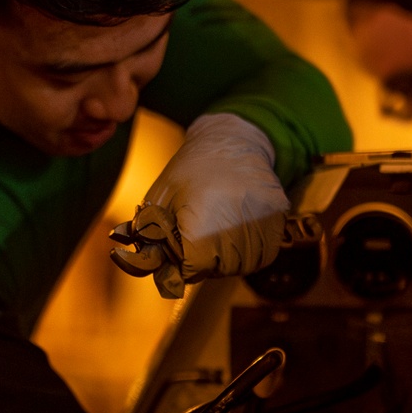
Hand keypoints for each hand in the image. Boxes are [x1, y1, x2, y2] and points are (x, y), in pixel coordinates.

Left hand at [136, 114, 288, 298]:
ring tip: (216, 228)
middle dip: (201, 260)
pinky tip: (236, 231)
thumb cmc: (189, 171)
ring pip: (241, 267)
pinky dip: (248, 252)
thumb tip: (131, 263)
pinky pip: (263, 255)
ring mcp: (263, 224)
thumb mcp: (159, 201)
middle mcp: (238, 228)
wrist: (231, 142)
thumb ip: (147, 237)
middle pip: (216, 270)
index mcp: (203, 224)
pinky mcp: (279, 220)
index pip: (190, 270)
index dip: (179, 260)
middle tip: (196, 231)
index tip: (177, 240)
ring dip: (226, 259)